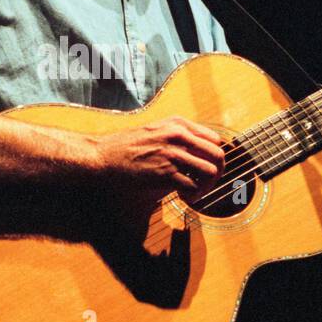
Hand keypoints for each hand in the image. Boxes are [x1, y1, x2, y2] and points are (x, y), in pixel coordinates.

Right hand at [91, 116, 225, 198]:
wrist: (103, 156)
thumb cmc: (126, 146)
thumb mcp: (155, 130)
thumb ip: (177, 136)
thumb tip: (198, 153)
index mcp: (178, 124)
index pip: (215, 139)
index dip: (213, 158)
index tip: (204, 169)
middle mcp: (179, 135)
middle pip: (218, 155)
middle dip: (217, 173)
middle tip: (205, 184)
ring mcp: (173, 153)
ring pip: (210, 171)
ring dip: (206, 186)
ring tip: (194, 192)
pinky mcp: (166, 172)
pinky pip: (193, 186)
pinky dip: (193, 196)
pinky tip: (183, 197)